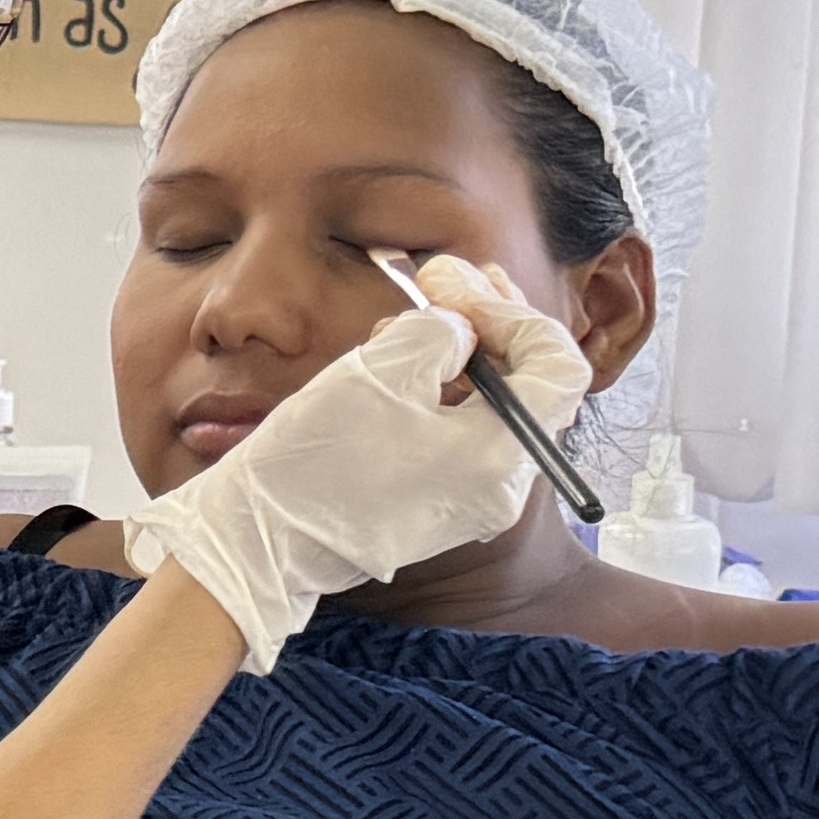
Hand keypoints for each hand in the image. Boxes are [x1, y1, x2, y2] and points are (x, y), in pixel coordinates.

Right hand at [131, 250, 584, 666]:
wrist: (261, 540)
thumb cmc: (315, 460)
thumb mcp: (384, 368)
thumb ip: (442, 329)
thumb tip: (461, 326)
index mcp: (499, 455)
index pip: (557, 366)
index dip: (516, 313)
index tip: (462, 293)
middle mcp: (501, 485)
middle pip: (530, 385)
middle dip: (491, 321)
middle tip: (448, 278)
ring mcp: (471, 500)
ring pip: (494, 405)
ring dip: (466, 348)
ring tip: (419, 308)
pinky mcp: (438, 503)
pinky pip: (464, 433)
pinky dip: (446, 387)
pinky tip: (407, 356)